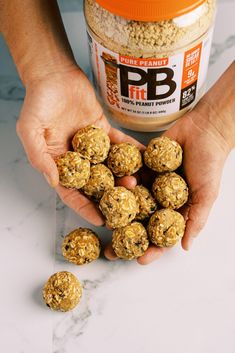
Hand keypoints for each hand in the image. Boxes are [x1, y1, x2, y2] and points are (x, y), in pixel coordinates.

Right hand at [16, 67, 141, 224]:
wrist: (55, 75)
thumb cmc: (38, 101)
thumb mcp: (29, 130)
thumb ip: (39, 156)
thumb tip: (54, 181)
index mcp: (58, 163)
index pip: (72, 192)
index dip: (85, 207)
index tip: (100, 220)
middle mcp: (76, 159)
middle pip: (95, 183)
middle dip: (110, 195)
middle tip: (127, 204)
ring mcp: (92, 146)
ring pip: (110, 166)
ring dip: (124, 176)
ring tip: (140, 184)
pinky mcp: (104, 132)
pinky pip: (120, 144)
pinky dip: (132, 152)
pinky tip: (145, 159)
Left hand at [105, 105, 230, 263]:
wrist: (203, 130)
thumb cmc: (210, 163)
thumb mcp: (207, 194)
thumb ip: (196, 219)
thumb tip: (186, 247)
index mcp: (175, 209)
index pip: (162, 235)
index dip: (152, 249)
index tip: (139, 260)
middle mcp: (159, 198)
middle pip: (140, 222)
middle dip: (126, 238)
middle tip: (110, 251)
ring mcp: (149, 183)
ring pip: (130, 201)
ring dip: (116, 212)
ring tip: (102, 223)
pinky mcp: (141, 166)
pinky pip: (127, 176)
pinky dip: (116, 184)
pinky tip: (102, 194)